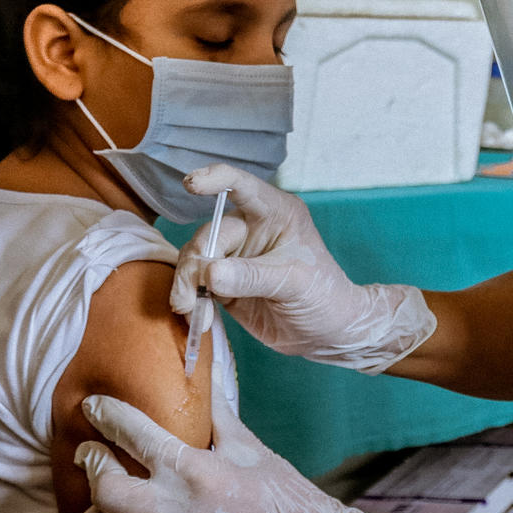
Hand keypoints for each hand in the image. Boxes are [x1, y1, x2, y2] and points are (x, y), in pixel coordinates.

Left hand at [75, 370, 443, 512]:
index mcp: (194, 469)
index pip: (133, 432)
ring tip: (99, 507)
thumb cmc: (277, 492)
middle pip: (106, 489)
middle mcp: (175, 510)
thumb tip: (207, 369)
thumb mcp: (247, 444)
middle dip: (92, 466)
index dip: (105, 414)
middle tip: (91, 455)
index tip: (93, 407)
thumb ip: (217, 410)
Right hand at [173, 163, 436, 373]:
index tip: (191, 184)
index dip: (217, 179)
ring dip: (186, 284)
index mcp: (276, 213)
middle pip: (208, 234)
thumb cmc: (323, 295)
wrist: (326, 332)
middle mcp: (251, 227)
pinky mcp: (223, 281)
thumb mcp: (293, 282)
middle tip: (190, 297)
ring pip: (194, 258)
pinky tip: (197, 319)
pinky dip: (189, 299)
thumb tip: (209, 273)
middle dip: (195, 265)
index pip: (242, 186)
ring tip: (190, 311)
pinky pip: (194, 282)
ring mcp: (235, 255)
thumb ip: (252, 276)